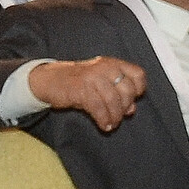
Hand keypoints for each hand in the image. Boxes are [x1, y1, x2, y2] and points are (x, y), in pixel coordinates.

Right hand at [31, 56, 145, 133]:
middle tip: (118, 116)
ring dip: (115, 116)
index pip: (138, 74)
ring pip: (113, 100)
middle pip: (127, 90)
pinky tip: (104, 125)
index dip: (138, 90)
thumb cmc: (78, 82)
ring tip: (111, 123)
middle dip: (124, 107)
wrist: (50, 80)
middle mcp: (104, 68)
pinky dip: (103, 119)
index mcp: (112, 63)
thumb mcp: (101, 82)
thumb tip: (131, 109)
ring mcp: (92, 77)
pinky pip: (98, 108)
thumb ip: (118, 92)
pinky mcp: (81, 89)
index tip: (132, 101)